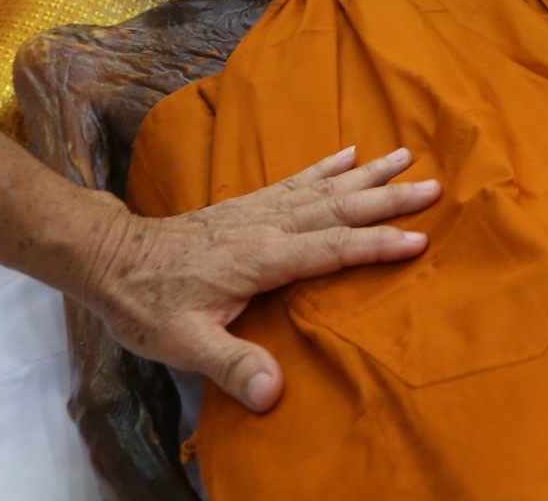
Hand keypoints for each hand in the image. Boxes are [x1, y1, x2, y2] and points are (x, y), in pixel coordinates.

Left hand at [79, 146, 436, 412]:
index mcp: (262, 257)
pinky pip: (298, 180)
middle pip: (339, 209)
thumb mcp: (185, 345)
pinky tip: (349, 153)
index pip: (332, 248)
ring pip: (324, 188)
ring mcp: (258, 210)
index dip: (376, 245)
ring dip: (368, 175)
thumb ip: (232, 365)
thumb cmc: (149, 305)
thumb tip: (274, 393)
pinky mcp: (248, 205)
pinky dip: (327, 166)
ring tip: (406, 156)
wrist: (112, 259)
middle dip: (388, 199)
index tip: (419, 239)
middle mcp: (267, 225)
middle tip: (434, 186)